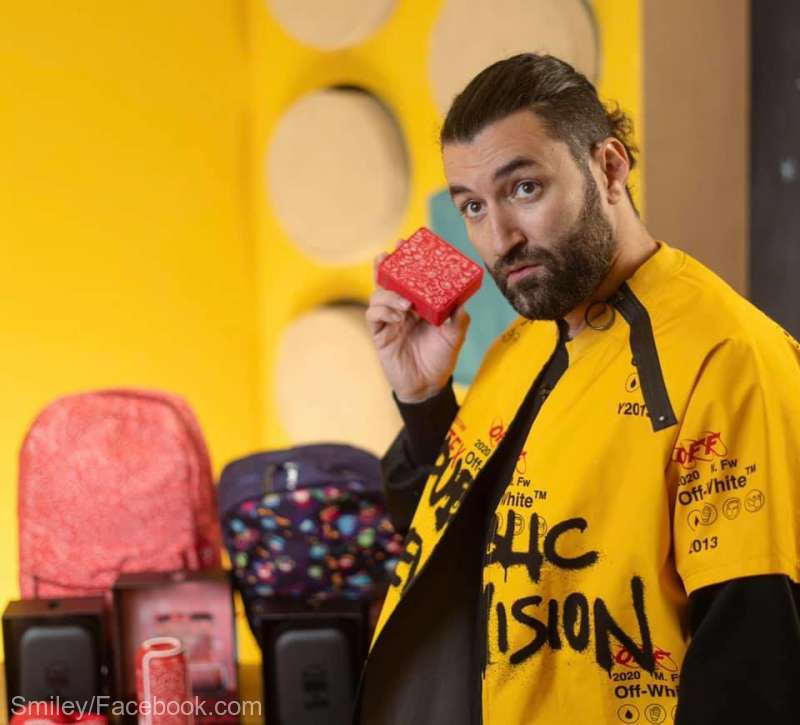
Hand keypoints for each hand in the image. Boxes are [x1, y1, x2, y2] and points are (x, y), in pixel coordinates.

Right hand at [367, 247, 470, 402]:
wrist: (428, 385)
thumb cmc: (441, 358)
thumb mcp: (455, 336)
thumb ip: (458, 318)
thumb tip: (461, 302)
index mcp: (418, 303)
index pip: (409, 275)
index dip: (405, 259)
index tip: (407, 242)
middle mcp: (401, 307)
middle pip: (388, 279)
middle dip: (387, 264)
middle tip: (391, 253)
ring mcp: (388, 320)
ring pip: (378, 294)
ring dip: (390, 293)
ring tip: (406, 303)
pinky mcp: (379, 333)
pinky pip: (374, 315)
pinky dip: (384, 310)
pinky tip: (398, 315)